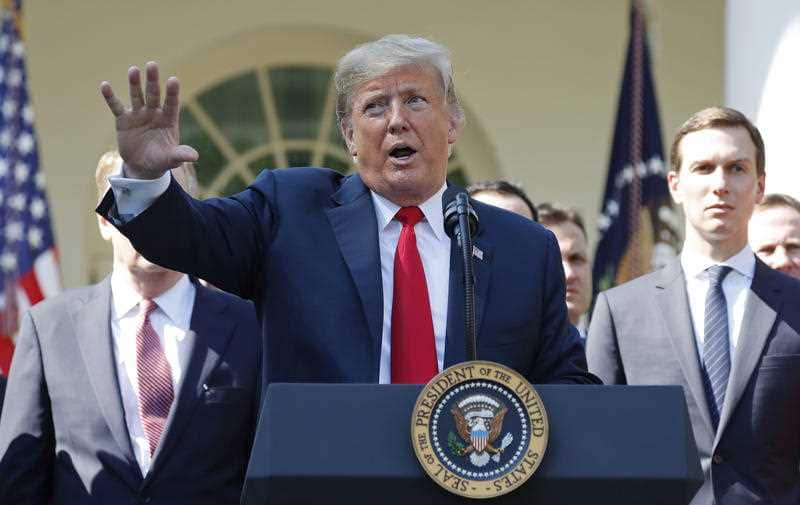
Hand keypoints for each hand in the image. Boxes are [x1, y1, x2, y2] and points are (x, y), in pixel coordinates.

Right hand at [100, 61, 197, 178]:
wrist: (142, 165)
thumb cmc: (161, 159)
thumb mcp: (171, 158)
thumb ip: (181, 154)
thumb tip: (195, 156)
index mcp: (168, 120)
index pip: (172, 104)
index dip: (172, 93)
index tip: (173, 80)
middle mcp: (154, 113)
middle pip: (153, 94)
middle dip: (152, 81)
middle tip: (152, 65)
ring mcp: (138, 114)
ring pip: (136, 96)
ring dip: (134, 83)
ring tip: (133, 70)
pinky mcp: (123, 120)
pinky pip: (116, 106)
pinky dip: (110, 97)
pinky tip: (104, 85)